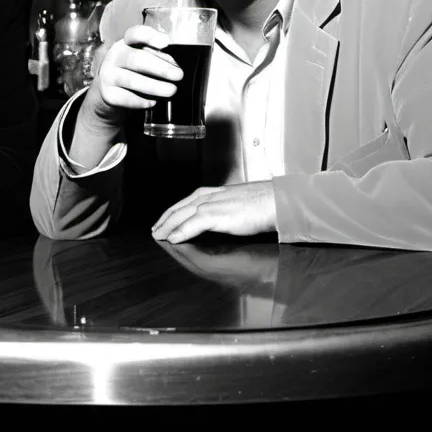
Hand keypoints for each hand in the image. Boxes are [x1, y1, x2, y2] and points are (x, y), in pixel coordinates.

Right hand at [82, 24, 182, 128]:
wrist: (110, 89)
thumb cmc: (133, 70)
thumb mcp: (143, 56)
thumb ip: (158, 55)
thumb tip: (175, 64)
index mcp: (126, 43)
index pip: (135, 34)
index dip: (150, 37)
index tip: (166, 43)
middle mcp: (115, 56)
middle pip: (136, 59)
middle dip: (161, 68)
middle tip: (178, 75)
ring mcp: (108, 75)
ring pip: (132, 80)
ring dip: (155, 86)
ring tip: (171, 90)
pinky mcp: (108, 93)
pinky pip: (126, 98)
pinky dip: (142, 101)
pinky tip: (153, 101)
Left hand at [151, 181, 276, 243]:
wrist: (277, 201)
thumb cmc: (263, 204)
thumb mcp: (236, 204)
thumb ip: (224, 210)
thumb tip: (218, 220)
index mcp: (212, 192)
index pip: (185, 203)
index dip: (172, 213)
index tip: (164, 221)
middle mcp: (208, 196)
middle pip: (178, 208)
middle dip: (165, 220)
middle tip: (155, 230)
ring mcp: (211, 204)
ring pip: (181, 215)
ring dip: (167, 226)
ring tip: (158, 236)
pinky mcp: (216, 214)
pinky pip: (192, 224)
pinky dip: (181, 232)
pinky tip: (173, 239)